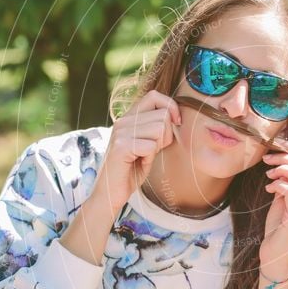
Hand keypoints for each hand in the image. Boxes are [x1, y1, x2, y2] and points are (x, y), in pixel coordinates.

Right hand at [90, 90, 181, 215]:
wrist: (111, 192)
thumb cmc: (132, 170)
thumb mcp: (148, 144)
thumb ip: (157, 128)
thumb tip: (176, 115)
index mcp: (129, 117)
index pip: (154, 96)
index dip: (170, 107)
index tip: (176, 123)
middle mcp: (123, 120)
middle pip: (163, 115)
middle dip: (166, 135)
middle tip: (152, 150)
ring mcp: (120, 132)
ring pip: (159, 129)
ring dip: (157, 147)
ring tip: (144, 156)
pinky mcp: (120, 146)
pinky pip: (151, 146)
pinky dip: (150, 157)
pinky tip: (138, 162)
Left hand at [259, 140, 287, 278]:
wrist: (277, 258)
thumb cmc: (280, 230)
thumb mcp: (284, 202)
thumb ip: (287, 185)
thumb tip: (281, 166)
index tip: (277, 145)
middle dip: (286, 157)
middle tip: (268, 158)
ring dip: (282, 169)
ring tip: (269, 173)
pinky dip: (278, 184)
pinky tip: (269, 188)